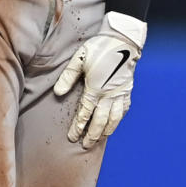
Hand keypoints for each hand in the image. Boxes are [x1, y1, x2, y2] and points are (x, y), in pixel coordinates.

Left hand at [53, 11, 146, 149]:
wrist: (123, 41)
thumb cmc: (98, 48)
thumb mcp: (79, 59)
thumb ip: (68, 77)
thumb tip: (58, 93)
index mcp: (95, 88)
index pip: (85, 113)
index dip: (78, 127)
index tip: (72, 137)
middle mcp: (109, 95)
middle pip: (100, 121)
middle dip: (92, 135)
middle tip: (85, 145)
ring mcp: (120, 93)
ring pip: (114, 119)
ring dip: (106, 131)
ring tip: (99, 139)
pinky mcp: (127, 90)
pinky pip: (123, 109)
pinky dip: (118, 119)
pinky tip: (114, 123)